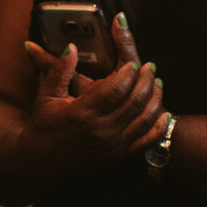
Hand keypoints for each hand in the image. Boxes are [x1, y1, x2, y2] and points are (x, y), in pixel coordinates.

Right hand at [20, 9, 167, 171]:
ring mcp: (113, 145)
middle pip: (134, 101)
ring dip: (155, 99)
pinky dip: (158, 126)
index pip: (115, 89)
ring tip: (156, 82)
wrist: (44, 159)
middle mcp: (101, 130)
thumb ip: (59, 70)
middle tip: (150, 67)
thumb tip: (71, 47)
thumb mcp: (46, 94)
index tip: (134, 63)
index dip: (128, 74)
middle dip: (146, 81)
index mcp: (83, 113)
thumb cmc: (45, 123)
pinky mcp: (119, 156)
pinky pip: (147, 141)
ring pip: (145, 119)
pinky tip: (162, 113)